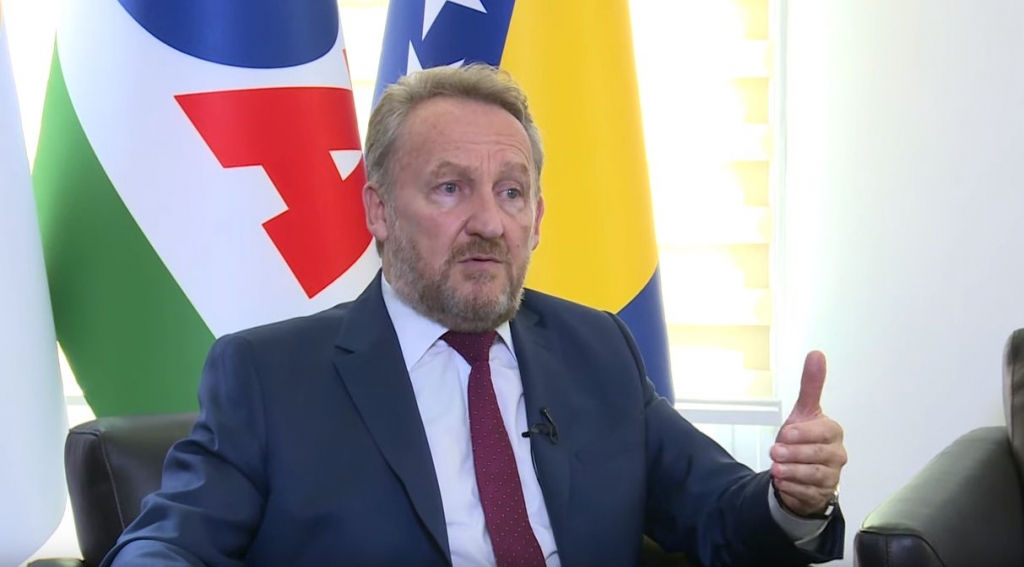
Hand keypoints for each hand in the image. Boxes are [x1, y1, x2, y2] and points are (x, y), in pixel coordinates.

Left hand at [769, 351, 846, 516]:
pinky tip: (782, 483)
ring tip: (776, 469)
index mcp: (832, 433)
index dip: (803, 434)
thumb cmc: (803, 438)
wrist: (801, 469)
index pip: (823, 432)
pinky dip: (793, 488)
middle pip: (817, 456)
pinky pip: (808, 493)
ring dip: (792, 472)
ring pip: (813, 476)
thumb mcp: (804, 411)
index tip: (785, 433)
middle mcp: (836, 455)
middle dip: (794, 454)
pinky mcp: (821, 495)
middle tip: (775, 451)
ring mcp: (831, 477)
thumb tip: (816, 353)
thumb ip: (811, 385)